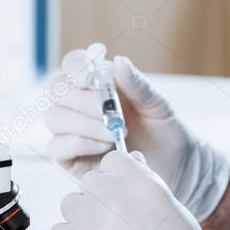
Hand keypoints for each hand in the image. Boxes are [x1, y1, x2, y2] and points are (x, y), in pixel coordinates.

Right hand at [44, 44, 228, 220]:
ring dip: (83, 123)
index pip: (73, 64)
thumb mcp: (158, 105)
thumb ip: (138, 85)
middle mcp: (80, 105)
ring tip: (113, 133)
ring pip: (54, 117)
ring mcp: (73, 131)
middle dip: (83, 100)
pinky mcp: (71, 158)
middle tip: (110, 113)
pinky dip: (80, 144)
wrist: (175, 168)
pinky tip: (105, 148)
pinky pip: (57, 147)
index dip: (76, 66)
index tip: (89, 76)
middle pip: (57, 90)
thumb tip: (119, 62)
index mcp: (99, 83)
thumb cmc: (165, 132)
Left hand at [50, 151, 229, 229]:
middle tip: (117, 222)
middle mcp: (113, 197)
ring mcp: (91, 224)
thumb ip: (144, 180)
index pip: (111, 160)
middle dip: (99, 198)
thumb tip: (129, 160)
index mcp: (139, 182)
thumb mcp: (169, 205)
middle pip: (88, 182)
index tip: (122, 194)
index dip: (116, 177)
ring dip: (83, 217)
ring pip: (70, 204)